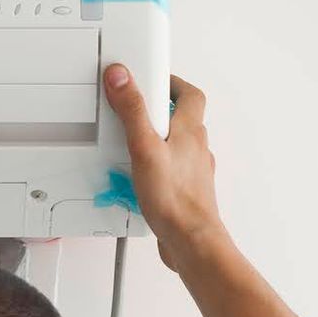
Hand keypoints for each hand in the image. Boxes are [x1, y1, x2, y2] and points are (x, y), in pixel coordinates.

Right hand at [102, 65, 227, 270]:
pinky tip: (140, 175)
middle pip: (184, 118)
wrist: (190, 239)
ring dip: (159, 138)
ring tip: (133, 141)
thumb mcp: (144, 147)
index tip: (154, 77)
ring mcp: (192, 171)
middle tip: (140, 107)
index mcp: (190, 131)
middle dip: (162, 110)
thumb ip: (132, 111)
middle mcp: (196, 149)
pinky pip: (172, 169)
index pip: (190, 94)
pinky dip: (157, 165)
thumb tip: (122, 77)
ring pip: (178, 144)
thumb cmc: (175, 199)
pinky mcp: (185, 190)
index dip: (173, 82)